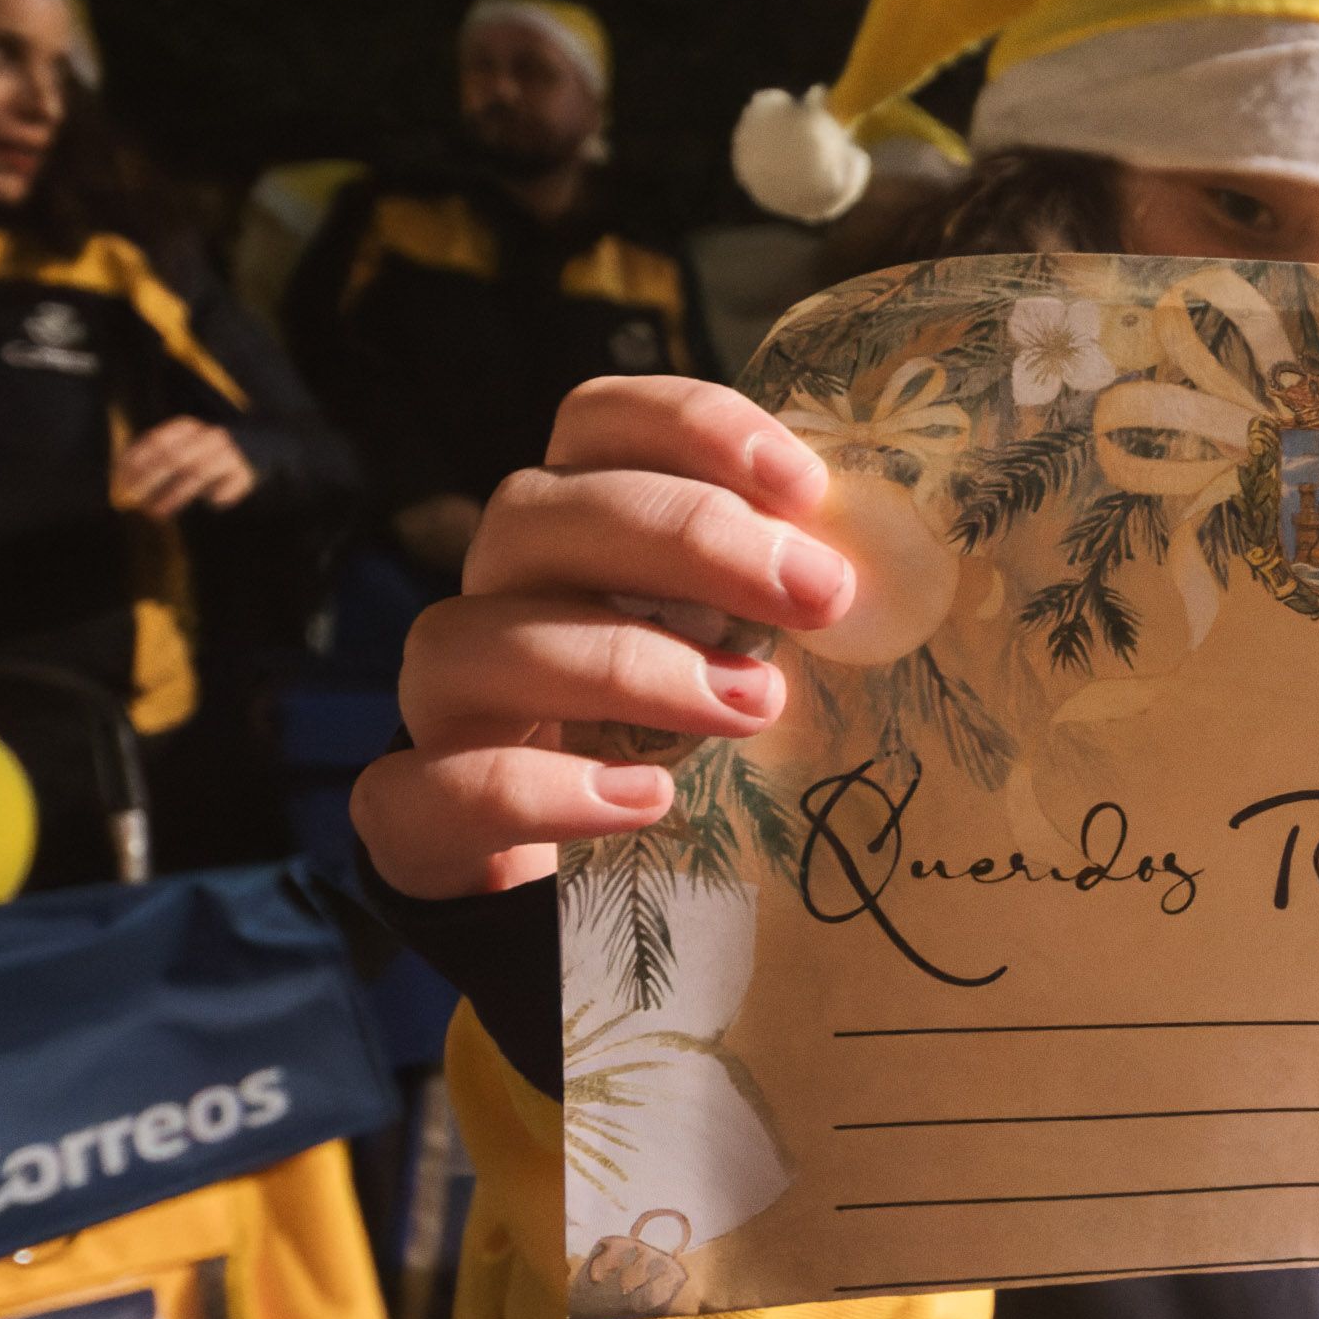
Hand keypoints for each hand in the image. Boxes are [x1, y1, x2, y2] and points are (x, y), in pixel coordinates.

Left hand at [111, 416, 258, 517]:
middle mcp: (208, 436)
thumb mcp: (178, 446)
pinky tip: (209, 503)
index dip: (135, 464)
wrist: (259, 444)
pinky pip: (225, 489)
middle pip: (173, 458)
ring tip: (157, 513)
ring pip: (196, 474)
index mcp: (186, 427)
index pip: (154, 442)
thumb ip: (152, 460)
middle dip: (150, 481)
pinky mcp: (245, 473)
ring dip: (173, 496)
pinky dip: (215, 498)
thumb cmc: (203, 453)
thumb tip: (121, 484)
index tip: (120, 485)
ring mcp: (228, 453)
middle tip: (135, 502)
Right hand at [349, 376, 849, 899]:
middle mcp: (496, 591)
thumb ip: (788, 605)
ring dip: (629, 663)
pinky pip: (437, 785)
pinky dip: (543, 789)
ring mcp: (444, 701)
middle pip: (543, 511)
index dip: (694, 426)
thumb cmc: (682, 743)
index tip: (805, 486)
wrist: (577, 896)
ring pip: (482, 637)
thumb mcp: (741, 655)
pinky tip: (645, 801)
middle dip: (690, 540)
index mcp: (575, 526)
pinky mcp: (411, 813)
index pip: (599, 422)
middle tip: (818, 596)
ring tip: (752, 706)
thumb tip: (907, 578)